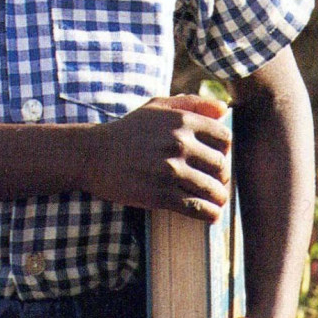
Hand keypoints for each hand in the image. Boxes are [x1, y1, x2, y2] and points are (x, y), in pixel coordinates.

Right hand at [86, 94, 231, 218]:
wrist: (93, 154)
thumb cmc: (128, 130)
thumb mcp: (156, 107)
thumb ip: (191, 103)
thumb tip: (223, 109)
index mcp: (181, 120)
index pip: (224, 139)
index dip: (222, 151)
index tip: (212, 159)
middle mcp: (178, 143)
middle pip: (221, 166)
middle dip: (220, 177)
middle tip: (212, 182)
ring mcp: (170, 170)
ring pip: (213, 190)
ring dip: (217, 198)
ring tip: (212, 200)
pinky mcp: (160, 195)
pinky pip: (199, 208)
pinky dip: (209, 214)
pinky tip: (208, 214)